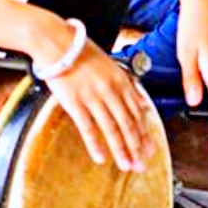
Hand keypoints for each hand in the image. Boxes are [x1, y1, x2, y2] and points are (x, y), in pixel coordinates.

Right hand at [43, 37, 157, 172]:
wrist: (57, 41)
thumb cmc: (81, 51)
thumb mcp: (111, 65)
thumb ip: (128, 86)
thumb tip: (143, 104)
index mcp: (121, 80)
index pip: (138, 112)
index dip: (145, 133)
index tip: (150, 148)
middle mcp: (110, 90)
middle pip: (128, 124)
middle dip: (137, 147)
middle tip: (142, 164)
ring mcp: (93, 97)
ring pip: (111, 128)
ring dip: (120, 150)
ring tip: (126, 165)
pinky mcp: (74, 102)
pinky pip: (88, 127)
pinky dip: (95, 144)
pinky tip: (100, 157)